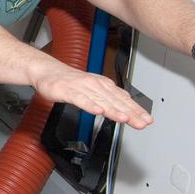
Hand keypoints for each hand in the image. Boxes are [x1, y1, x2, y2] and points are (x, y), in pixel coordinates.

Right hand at [33, 64, 153, 128]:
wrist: (48, 71)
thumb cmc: (70, 81)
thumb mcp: (94, 87)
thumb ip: (110, 96)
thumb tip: (128, 101)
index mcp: (103, 85)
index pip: (123, 99)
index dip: (136, 110)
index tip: (147, 120)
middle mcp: (95, 85)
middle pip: (115, 101)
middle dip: (130, 113)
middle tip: (141, 122)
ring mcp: (82, 88)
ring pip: (100, 100)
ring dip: (113, 110)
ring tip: (124, 118)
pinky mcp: (68, 91)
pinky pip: (80, 99)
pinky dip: (89, 105)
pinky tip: (97, 111)